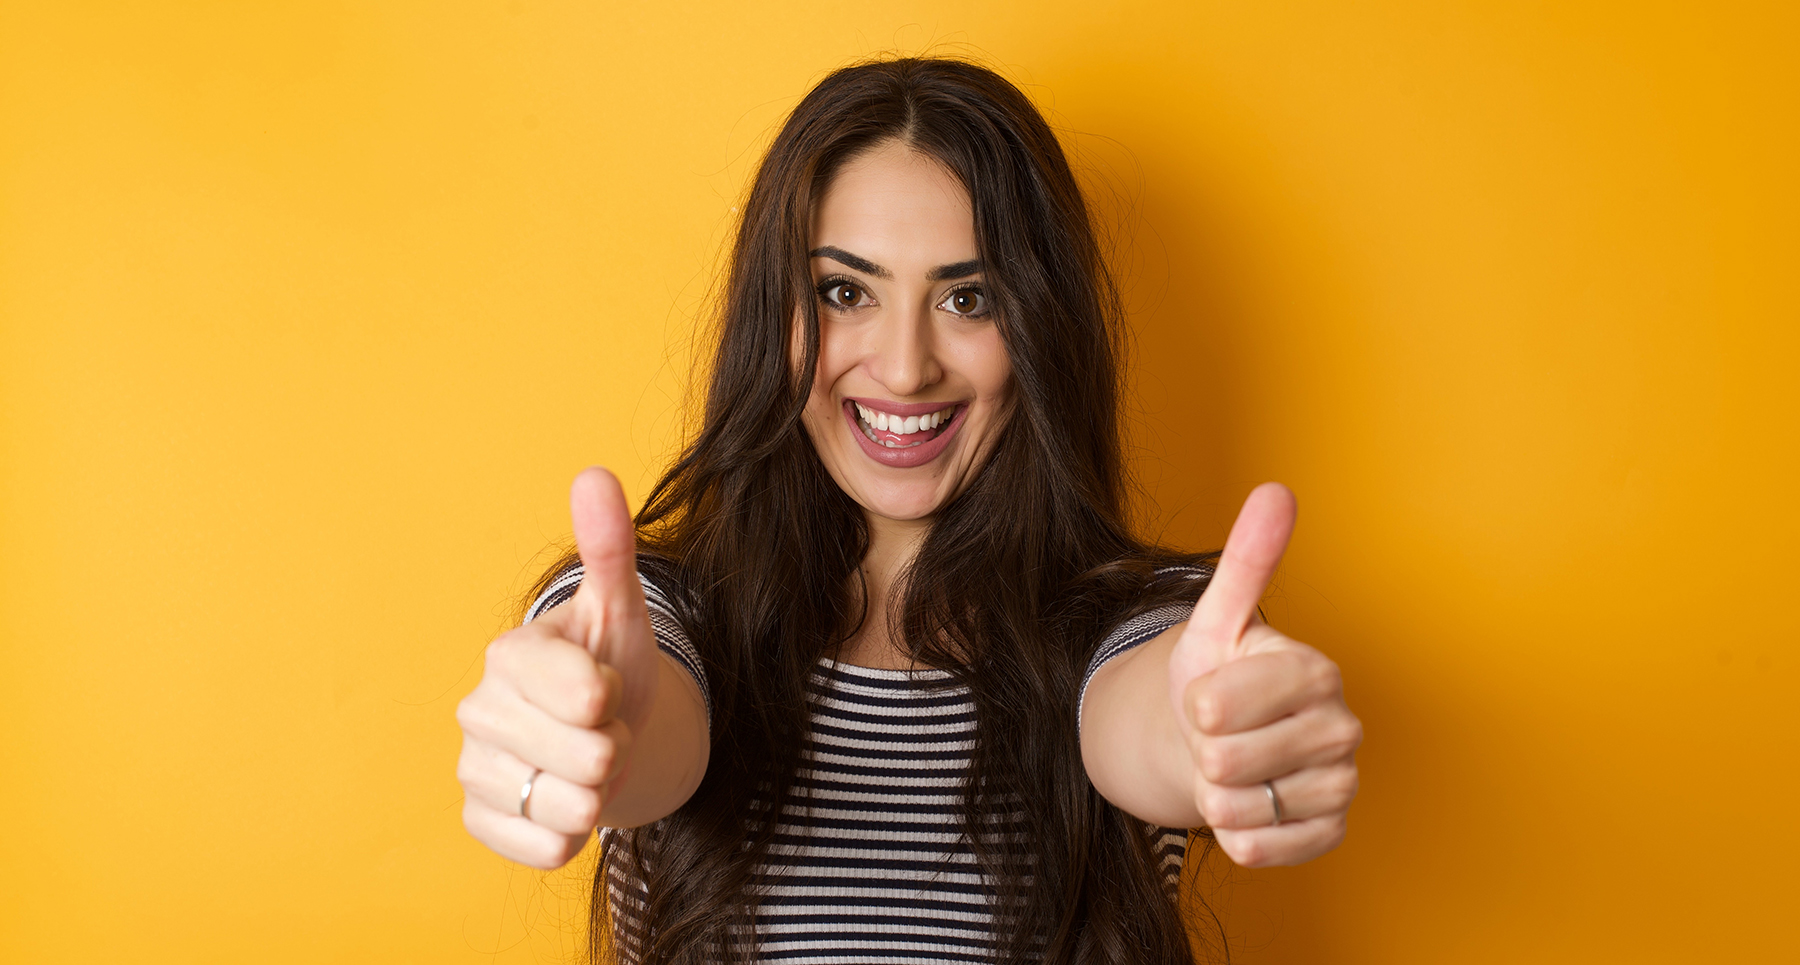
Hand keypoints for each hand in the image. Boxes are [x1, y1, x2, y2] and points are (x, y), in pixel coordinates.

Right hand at [455, 468, 661, 868]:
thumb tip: (595, 474)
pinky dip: (573, 835)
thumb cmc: (609, 661)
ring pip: (572, 809)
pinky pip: (547, 849)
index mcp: (509, 655)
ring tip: (586, 761)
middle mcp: (477, 710)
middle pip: (589, 758)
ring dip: (599, 792)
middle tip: (602, 728)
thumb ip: (609, 546)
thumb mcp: (621, 606)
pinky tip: (565, 802)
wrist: (601, 729)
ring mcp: (473, 769)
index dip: (614, 697)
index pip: (588, 695)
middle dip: (616, 749)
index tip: (603, 684)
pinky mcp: (479, 821)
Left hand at [1167, 483, 1360, 866]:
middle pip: (1224, 760)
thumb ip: (1247, 561)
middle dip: (1203, 751)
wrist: (1222, 744)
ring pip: (1239, 808)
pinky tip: (1247, 806)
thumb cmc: (1219, 677)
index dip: (1197, 704)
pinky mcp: (1331, 833)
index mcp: (1314, 670)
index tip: (1208, 694)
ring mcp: (1341, 784)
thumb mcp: (1217, 620)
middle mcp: (1342, 728)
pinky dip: (1236, 834)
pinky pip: (1260, 850)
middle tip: (1220, 734)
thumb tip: (1276, 491)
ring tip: (1232, 767)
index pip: (1221, 705)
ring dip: (1215, 793)